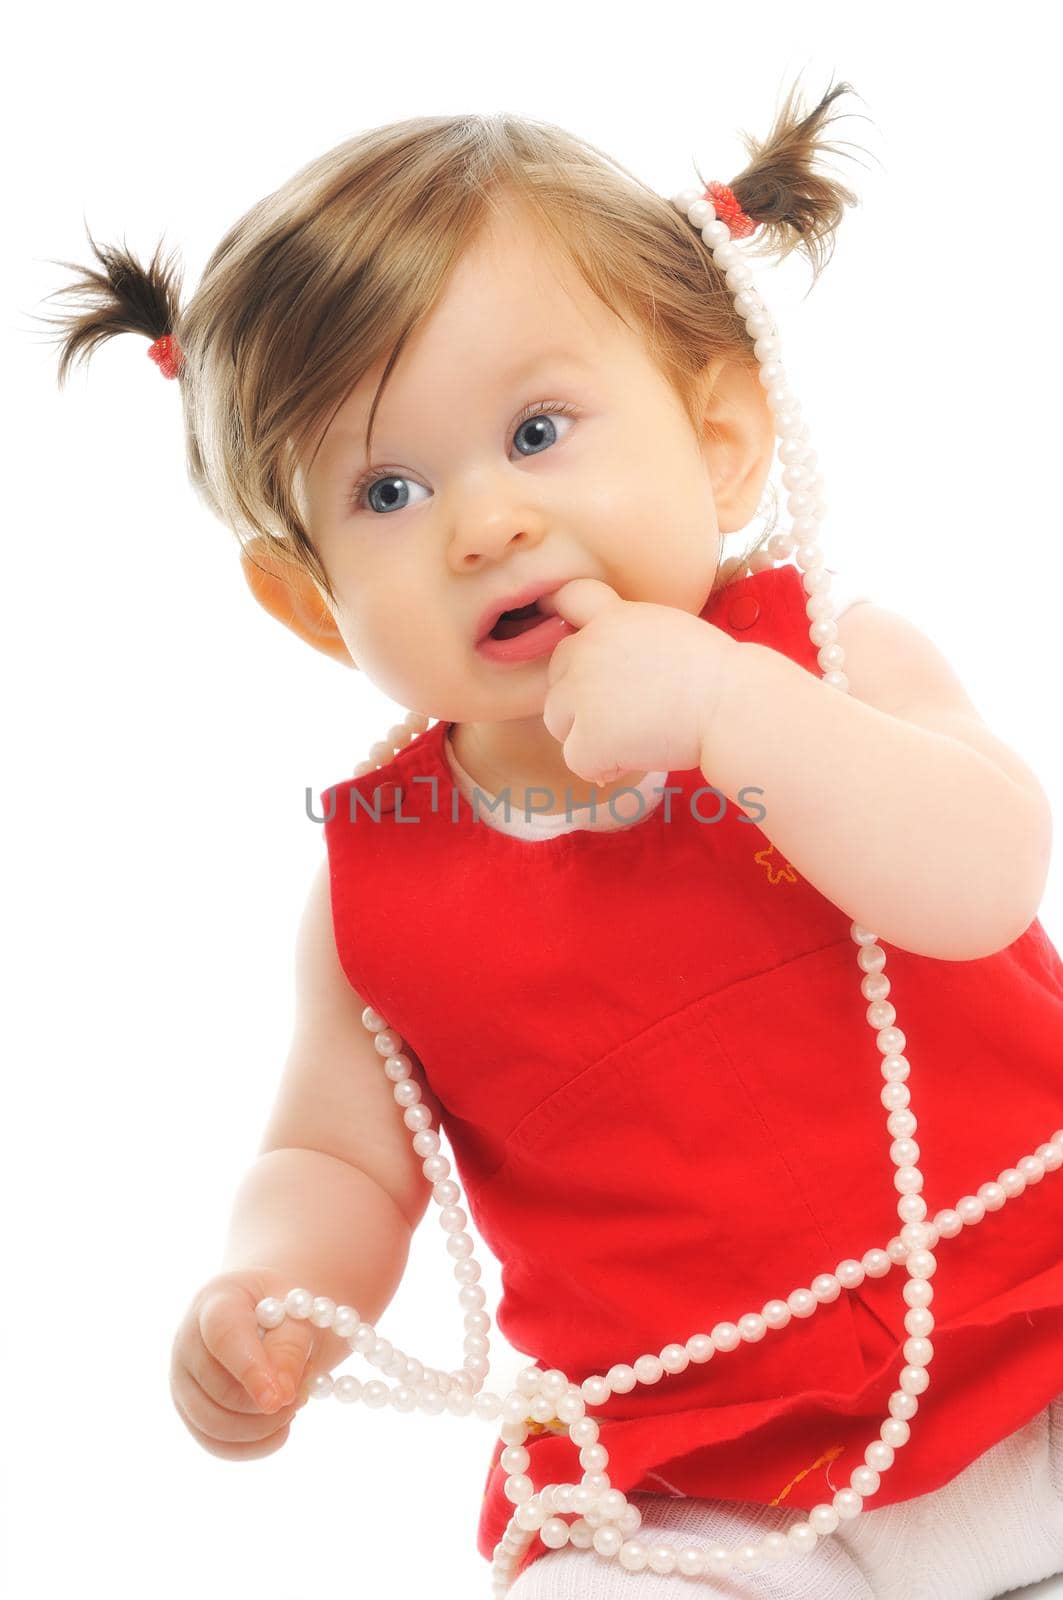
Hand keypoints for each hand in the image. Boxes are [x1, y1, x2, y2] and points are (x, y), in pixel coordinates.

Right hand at [170, 1269, 327, 1461]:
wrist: (272, 1315)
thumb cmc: (284, 1310)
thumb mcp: (297, 1314)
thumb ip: (289, 1348)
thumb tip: (280, 1395)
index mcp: (216, 1303)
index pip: (224, 1337)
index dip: (250, 1370)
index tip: (280, 1398)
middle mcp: (187, 1343)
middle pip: (220, 1391)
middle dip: (271, 1401)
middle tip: (304, 1387)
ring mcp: (184, 1381)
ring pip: (216, 1426)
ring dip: (265, 1426)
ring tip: (294, 1402)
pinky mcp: (192, 1413)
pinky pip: (218, 1446)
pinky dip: (256, 1446)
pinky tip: (282, 1429)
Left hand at [539, 579, 735, 785]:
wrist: (733, 707)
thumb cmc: (717, 677)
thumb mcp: (667, 631)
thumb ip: (626, 637)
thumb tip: (605, 669)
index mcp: (611, 617)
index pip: (566, 602)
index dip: (568, 626)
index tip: (583, 653)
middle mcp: (588, 647)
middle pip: (557, 677)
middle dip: (581, 699)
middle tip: (629, 715)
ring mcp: (582, 691)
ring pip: (557, 721)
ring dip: (586, 734)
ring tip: (634, 736)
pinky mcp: (587, 735)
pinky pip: (576, 760)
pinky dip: (600, 768)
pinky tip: (634, 758)